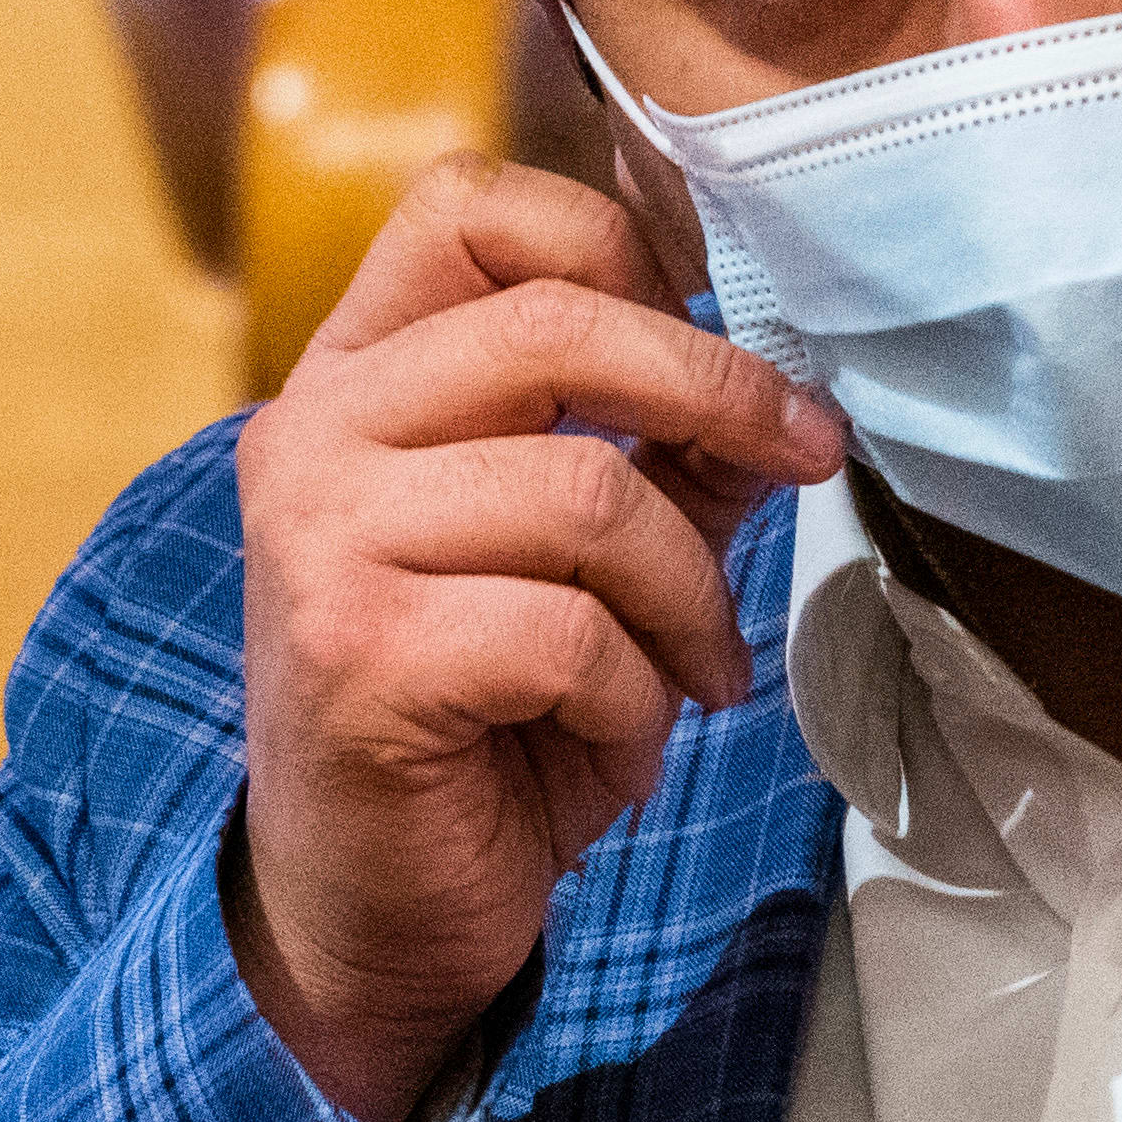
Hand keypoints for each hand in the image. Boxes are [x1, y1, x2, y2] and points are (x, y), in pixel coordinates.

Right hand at [233, 154, 848, 1121]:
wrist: (370, 913)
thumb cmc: (481, 724)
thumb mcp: (583, 567)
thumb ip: (659, 459)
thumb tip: (777, 386)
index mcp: (354, 380)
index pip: (466, 209)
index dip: (612, 244)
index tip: (710, 333)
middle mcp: (312, 437)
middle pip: (555, 328)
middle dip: (720, 391)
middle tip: (809, 455)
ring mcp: (321, 541)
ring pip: (589, 495)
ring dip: (688, 596)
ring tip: (695, 670)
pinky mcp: (358, 654)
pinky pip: (569, 632)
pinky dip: (635, 697)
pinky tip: (620, 740)